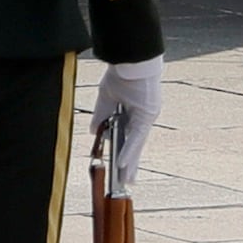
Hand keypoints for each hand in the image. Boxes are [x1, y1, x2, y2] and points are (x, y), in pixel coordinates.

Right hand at [89, 58, 162, 191]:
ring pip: (136, 146)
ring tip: (126, 181)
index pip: (128, 138)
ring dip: (130, 164)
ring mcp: (146, 118)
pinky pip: (136, 137)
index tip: (120, 169)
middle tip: (126, 183)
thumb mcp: (107, 97)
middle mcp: (142, 118)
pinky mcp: (147, 116)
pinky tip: (124, 164)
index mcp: (133, 113)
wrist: (132, 60)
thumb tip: (94, 132)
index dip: (124, 154)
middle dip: (129, 165)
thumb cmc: (122, 74)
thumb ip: (101, 115)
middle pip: (135, 146)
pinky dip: (129, 150)